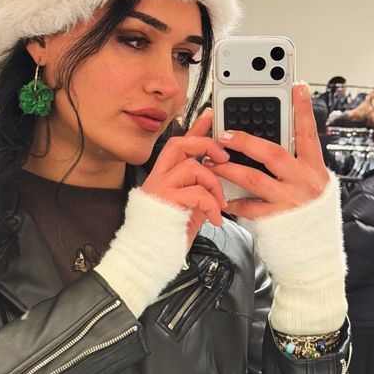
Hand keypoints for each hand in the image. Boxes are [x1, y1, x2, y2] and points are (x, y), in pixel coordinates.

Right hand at [142, 108, 230, 247]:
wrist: (151, 257)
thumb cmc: (170, 235)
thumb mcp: (191, 207)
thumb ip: (199, 189)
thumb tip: (215, 175)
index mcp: (164, 177)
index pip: (179, 144)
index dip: (196, 128)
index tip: (209, 115)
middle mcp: (158, 179)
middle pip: (180, 144)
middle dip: (205, 145)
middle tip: (222, 158)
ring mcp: (160, 189)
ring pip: (193, 167)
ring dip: (214, 185)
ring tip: (219, 204)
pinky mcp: (166, 202)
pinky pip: (197, 193)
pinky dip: (212, 206)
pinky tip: (215, 219)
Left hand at [206, 84, 329, 219]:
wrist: (315, 247)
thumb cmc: (310, 214)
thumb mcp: (312, 183)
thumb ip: (296, 164)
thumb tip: (275, 143)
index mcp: (314, 168)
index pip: (308, 133)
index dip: (303, 110)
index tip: (297, 88)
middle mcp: (303, 181)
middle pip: (272, 153)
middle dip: (244, 142)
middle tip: (224, 136)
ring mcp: (289, 200)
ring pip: (253, 179)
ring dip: (228, 169)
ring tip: (212, 164)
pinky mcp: (276, 219)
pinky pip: (249, 207)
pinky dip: (233, 201)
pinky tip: (222, 197)